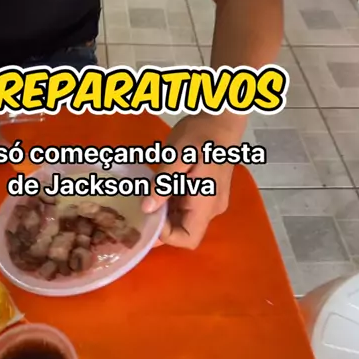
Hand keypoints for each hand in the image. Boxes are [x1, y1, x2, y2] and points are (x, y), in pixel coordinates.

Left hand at [142, 116, 234, 249]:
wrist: (220, 119)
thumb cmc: (200, 136)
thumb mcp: (177, 155)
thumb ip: (163, 183)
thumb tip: (146, 208)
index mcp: (206, 203)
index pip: (187, 238)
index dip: (165, 234)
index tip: (149, 214)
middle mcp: (210, 208)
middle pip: (184, 231)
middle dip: (160, 224)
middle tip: (138, 210)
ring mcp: (209, 201)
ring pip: (183, 219)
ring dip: (163, 213)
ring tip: (143, 199)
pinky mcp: (204, 193)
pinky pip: (185, 207)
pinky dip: (169, 204)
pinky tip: (155, 190)